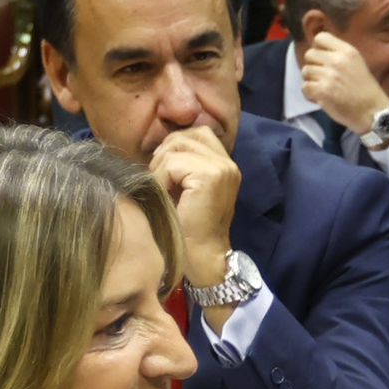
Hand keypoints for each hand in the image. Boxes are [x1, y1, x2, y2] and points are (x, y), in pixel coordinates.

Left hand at [150, 126, 242, 285]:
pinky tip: (168, 197)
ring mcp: (221, 168)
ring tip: (165, 191)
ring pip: (175, 146)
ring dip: (161, 168)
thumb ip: (183, 162)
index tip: (168, 174)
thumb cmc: (189, 226)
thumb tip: (160, 145)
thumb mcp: (188, 187)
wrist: (202, 256)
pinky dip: (162, 179)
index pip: (196, 133)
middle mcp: (228, 162)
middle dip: (164, 156)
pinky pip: (173, 163)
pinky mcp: (209, 176)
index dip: (175, 148)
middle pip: (183, 136)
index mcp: (225, 163)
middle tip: (163, 183)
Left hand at [299, 31, 388, 133]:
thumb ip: (339, 55)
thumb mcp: (357, 63)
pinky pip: (304, 86)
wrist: (372, 111)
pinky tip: (320, 97)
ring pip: (305, 71)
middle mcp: (337, 60)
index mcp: (347, 51)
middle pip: (309, 54)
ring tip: (322, 87)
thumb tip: (319, 51)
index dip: (318, 48)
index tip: (323, 59)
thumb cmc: (365, 89)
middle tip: (322, 76)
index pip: (320, 37)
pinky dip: (310, 93)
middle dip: (313, 65)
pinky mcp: (322, 91)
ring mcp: (328, 76)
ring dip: (311, 80)